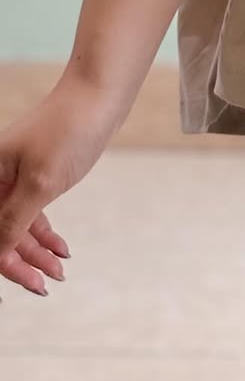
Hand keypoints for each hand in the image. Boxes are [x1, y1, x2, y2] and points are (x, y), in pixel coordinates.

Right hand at [0, 75, 123, 296]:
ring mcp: (15, 175)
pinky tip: (62, 250)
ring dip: (37, 250)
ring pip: (18, 224)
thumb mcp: (41, 183)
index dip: (5, 264)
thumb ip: (13, 221)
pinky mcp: (35, 173)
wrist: (98, 94)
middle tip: (48, 285)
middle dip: (22, 261)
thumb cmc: (68, 131)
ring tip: (60, 272)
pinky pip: (32, 210)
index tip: (28, 286)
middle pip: (1, 231)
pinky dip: (45, 231)